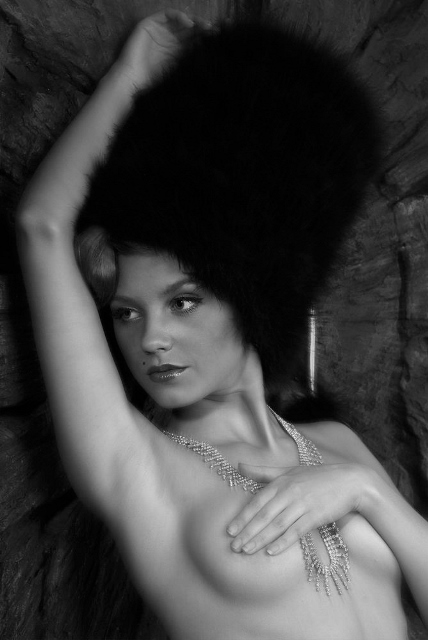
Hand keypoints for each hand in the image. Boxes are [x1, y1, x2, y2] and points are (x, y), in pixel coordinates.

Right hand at [115, 9, 210, 86]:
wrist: (134, 81)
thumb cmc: (154, 81)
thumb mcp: (179, 68)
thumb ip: (191, 58)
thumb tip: (212, 50)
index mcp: (178, 50)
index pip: (195, 39)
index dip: (208, 37)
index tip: (221, 38)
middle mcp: (170, 39)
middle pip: (190, 29)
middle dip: (204, 28)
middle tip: (216, 31)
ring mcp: (160, 31)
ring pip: (180, 20)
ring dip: (194, 21)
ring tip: (205, 27)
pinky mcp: (150, 24)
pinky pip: (166, 15)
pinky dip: (179, 16)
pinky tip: (189, 24)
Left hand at [227, 462, 366, 554]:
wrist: (350, 481)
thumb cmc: (317, 476)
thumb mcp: (289, 470)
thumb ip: (263, 472)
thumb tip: (238, 465)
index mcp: (281, 482)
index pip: (257, 502)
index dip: (243, 517)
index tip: (229, 531)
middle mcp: (289, 492)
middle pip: (264, 515)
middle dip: (247, 532)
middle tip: (233, 546)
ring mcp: (302, 504)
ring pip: (277, 524)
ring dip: (260, 539)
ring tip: (246, 551)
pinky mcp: (316, 515)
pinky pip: (296, 530)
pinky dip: (283, 541)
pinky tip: (271, 551)